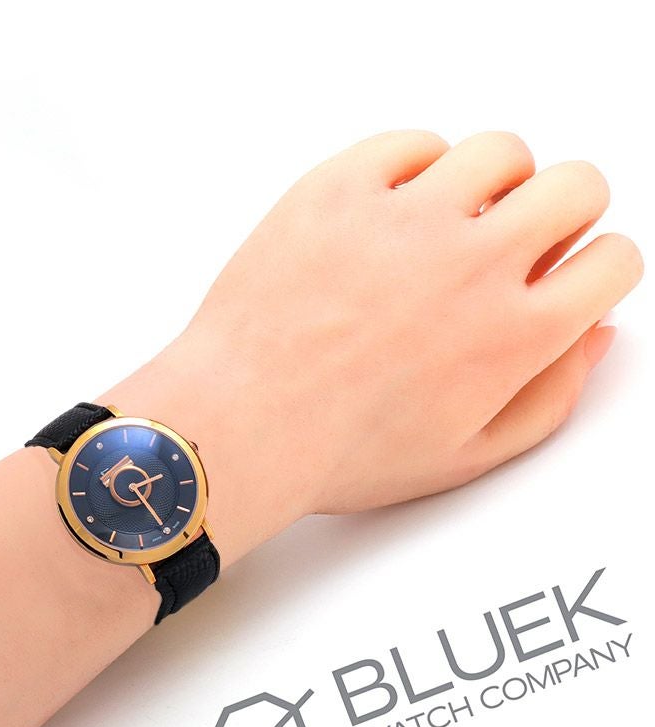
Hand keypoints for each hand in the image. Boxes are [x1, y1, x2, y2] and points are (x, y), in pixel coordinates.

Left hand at [98, 131, 643, 567]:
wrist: (240, 423)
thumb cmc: (338, 451)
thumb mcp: (463, 457)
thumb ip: (547, 398)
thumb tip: (592, 335)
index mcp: (513, 335)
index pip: (613, 262)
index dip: (597, 268)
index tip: (567, 275)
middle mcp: (473, 263)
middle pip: (576, 186)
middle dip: (566, 210)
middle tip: (523, 238)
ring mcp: (404, 216)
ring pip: (499, 151)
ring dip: (495, 182)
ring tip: (456, 221)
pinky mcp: (340, 188)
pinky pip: (410, 143)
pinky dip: (417, 167)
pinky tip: (397, 208)